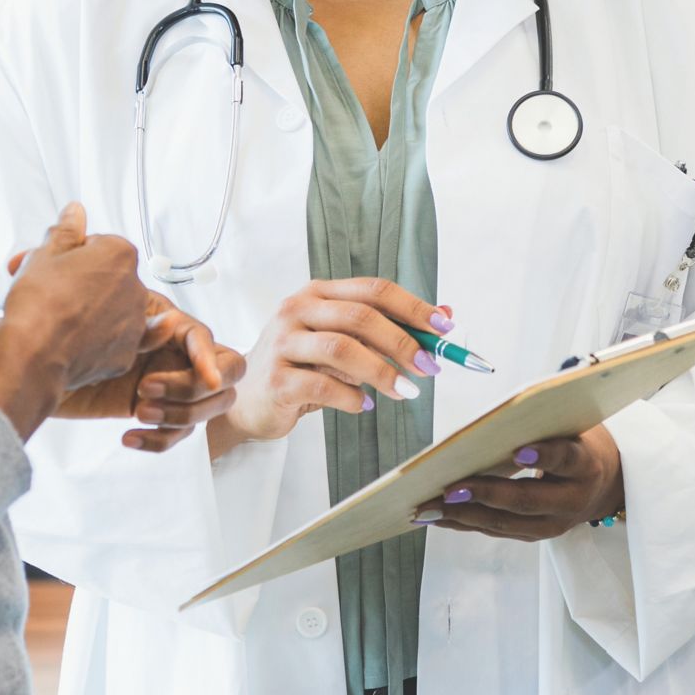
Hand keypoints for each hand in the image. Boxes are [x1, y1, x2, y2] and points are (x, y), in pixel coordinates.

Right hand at [0, 203, 149, 436]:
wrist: (34, 357)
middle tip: (44, 289)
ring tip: (56, 317)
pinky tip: (98, 334)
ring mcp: (133, 322)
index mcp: (119, 253)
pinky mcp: (126, 353)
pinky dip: (106, 337)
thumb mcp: (43, 255)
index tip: (47, 264)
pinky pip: (116, 339)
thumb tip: (75, 211)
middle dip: (79, 280)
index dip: (67, 254)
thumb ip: (64, 230)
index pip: (95, 245)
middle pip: (105, 276)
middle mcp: (135, 285)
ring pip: (111, 307)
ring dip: (91, 308)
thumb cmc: (38, 303)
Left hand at [13, 255, 246, 451]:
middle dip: (189, 388)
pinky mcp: (143, 410)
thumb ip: (66, 243)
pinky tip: (129, 437)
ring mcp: (158, 382)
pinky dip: (160, 439)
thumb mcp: (50, 278)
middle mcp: (166, 351)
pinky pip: (172, 434)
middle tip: (146, 391)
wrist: (19, 367)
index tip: (209, 376)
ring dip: (179, 413)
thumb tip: (74, 210)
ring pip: (201, 408)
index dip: (206, 355)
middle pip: (217, 376)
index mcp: (158, 320)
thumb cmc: (39, 321)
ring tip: (139, 410)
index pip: (200, 336)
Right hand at [208, 278, 448, 454]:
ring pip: (342, 348)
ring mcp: (283, 342)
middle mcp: (297, 309)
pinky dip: (351, 397)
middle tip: (429, 367)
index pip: (374, 290)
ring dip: (381, 372)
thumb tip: (445, 316)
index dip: (413, 307)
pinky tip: (364, 405)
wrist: (250, 400)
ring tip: (404, 391)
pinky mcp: (276, 379)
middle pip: (360, 316)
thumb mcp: (345, 341)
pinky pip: (322, 386)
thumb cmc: (302, 367)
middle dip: (402, 342)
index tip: (444, 328)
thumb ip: (388, 328)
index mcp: (319, 293)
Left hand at [411, 427, 624, 541]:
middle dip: (485, 495)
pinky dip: (465, 523)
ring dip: (464, 516)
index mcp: (586, 464)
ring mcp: (554, 524)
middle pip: (527, 501)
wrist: (606, 484)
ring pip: (506, 523)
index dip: (543, 456)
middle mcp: (572, 499)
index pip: (565, 459)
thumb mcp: (572, 427)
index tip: (518, 451)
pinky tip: (438, 516)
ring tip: (429, 508)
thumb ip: (540, 426)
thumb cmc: (579, 443)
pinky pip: (497, 530)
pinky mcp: (536, 535)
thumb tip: (486, 425)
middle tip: (450, 489)